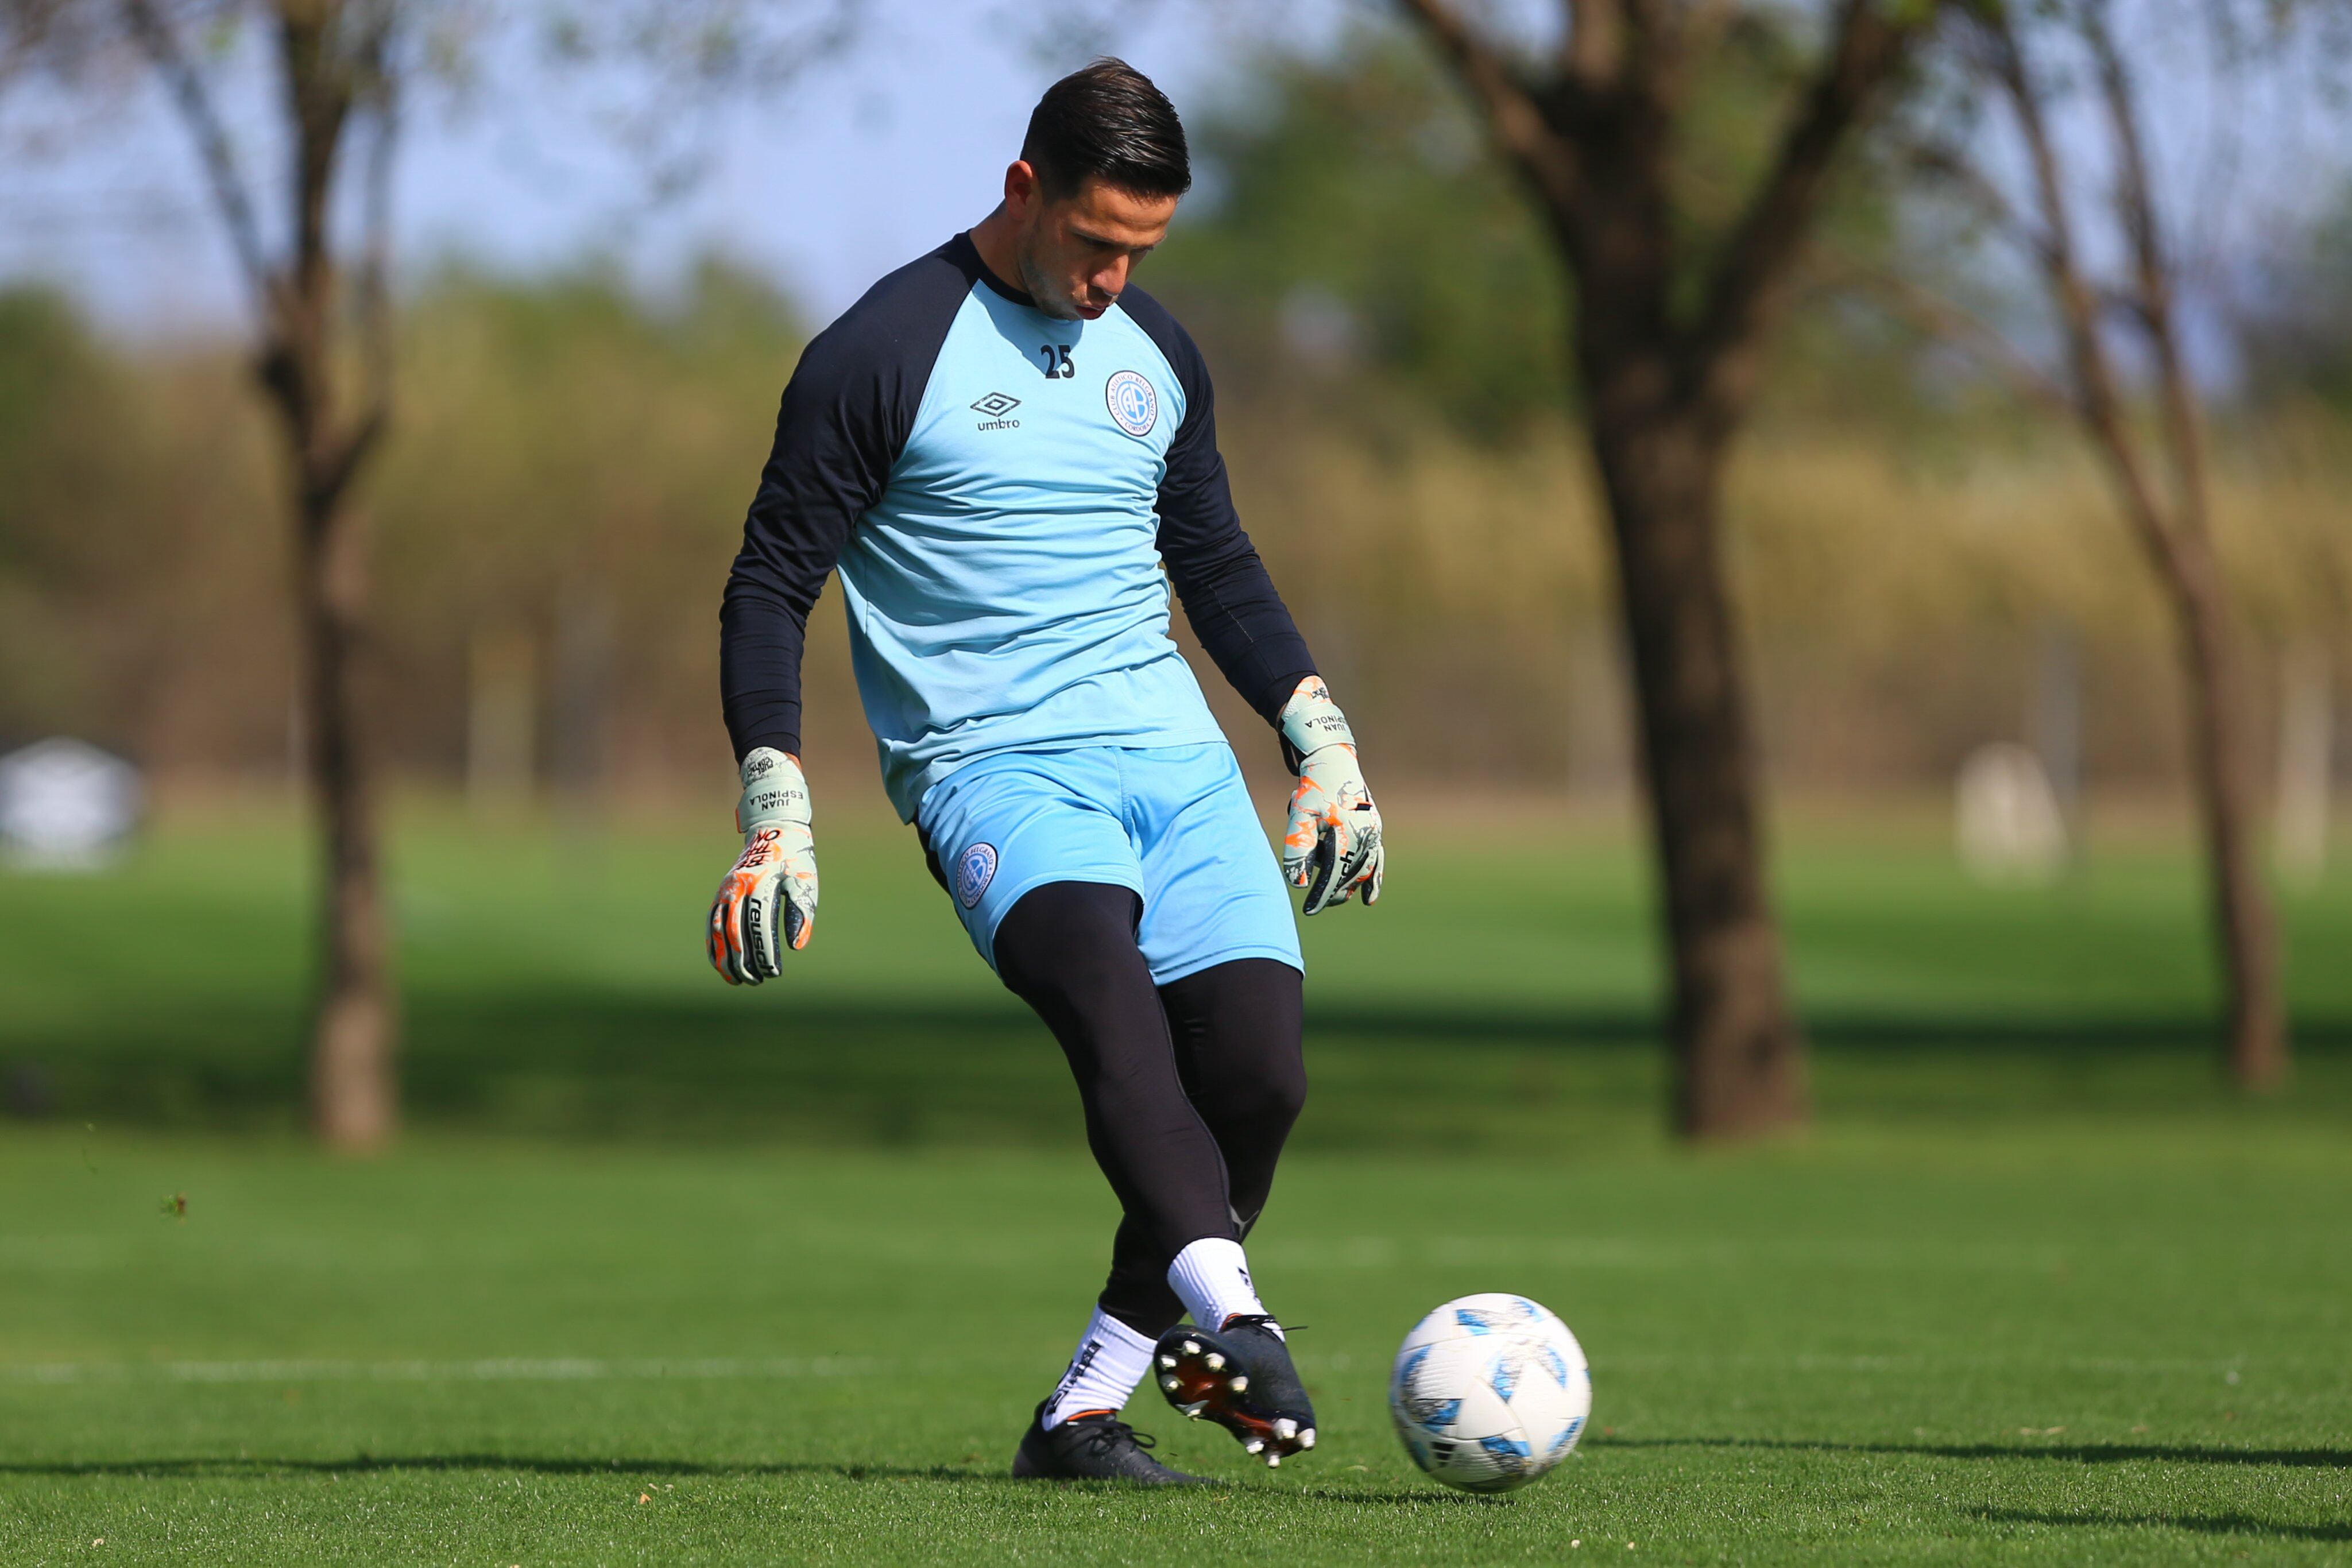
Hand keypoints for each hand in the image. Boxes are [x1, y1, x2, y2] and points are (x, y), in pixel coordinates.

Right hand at [707, 747, 817, 983]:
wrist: (773, 829)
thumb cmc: (795, 858)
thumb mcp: (804, 882)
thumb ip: (801, 913)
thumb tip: (796, 947)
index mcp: (759, 884)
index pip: (758, 927)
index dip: (765, 953)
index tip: (774, 972)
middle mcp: (737, 888)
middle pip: (734, 933)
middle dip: (744, 961)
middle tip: (757, 982)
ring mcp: (725, 890)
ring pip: (717, 930)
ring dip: (724, 958)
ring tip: (735, 980)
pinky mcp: (721, 892)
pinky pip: (712, 922)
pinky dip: (713, 943)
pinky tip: (719, 962)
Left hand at [1277, 676, 1383, 914]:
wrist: (1333, 759)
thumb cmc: (1313, 787)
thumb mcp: (1300, 815)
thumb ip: (1298, 849)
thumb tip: (1298, 884)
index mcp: (1348, 834)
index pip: (1334, 875)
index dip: (1321, 895)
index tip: (1309, 910)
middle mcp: (1366, 835)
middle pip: (1352, 875)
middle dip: (1336, 892)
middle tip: (1319, 903)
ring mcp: (1374, 831)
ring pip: (1367, 868)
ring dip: (1354, 886)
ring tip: (1346, 901)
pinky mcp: (1375, 827)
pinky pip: (1378, 859)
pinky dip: (1374, 877)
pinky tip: (1369, 899)